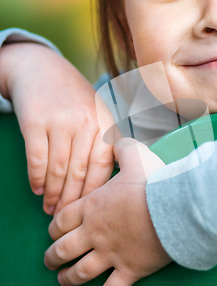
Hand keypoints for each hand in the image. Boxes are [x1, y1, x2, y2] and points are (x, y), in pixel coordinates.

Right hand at [0, 42, 114, 214]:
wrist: (41, 69)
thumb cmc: (74, 99)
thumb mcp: (97, 114)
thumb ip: (105, 143)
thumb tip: (111, 184)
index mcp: (105, 124)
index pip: (103, 168)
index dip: (95, 194)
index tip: (89, 211)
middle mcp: (86, 123)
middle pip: (80, 172)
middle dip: (73, 200)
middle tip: (66, 217)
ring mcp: (61, 121)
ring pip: (59, 169)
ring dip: (54, 194)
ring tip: (51, 209)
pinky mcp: (35, 121)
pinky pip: (37, 158)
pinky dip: (37, 178)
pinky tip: (37, 189)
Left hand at [44, 138, 171, 285]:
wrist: (175, 209)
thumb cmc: (154, 182)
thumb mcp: (136, 156)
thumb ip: (122, 148)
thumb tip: (117, 140)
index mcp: (94, 206)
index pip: (63, 220)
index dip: (54, 228)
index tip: (53, 233)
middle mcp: (96, 233)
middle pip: (64, 249)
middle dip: (53, 256)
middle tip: (49, 260)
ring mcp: (111, 254)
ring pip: (80, 272)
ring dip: (68, 278)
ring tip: (63, 281)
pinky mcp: (130, 270)